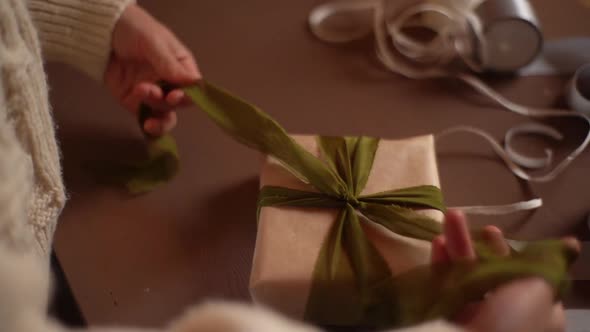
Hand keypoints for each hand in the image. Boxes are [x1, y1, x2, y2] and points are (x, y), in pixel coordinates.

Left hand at [105, 4, 200, 136]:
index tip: (175, 95)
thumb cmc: (134, 29)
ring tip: (139, 91)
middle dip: (168, 102)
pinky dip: (147, 123)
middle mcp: (170, 83)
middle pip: (180, 104)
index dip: (188, 95)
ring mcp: (153, 95)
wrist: (101, 32)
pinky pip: (146, 118)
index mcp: (181, 67)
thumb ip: (170, 65)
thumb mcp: (154, 42)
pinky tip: (145, 123)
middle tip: (156, 94)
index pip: (193, 87)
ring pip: (164, 115)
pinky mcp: (135, 103)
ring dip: (155, 108)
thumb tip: (195, 83)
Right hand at [432, 210, 579, 331]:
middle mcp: (506, 314)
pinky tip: (438, 243)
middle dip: (481, 245)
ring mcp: (475, 315)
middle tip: (474, 224)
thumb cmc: (512, 319)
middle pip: (492, 272)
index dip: (511, 252)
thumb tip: (571, 244)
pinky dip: (441, 262)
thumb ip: (550, 263)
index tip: (496, 232)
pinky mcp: (447, 315)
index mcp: (536, 312)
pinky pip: (444, 284)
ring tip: (451, 217)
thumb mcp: (540, 286)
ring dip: (458, 244)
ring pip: (466, 274)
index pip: (525, 277)